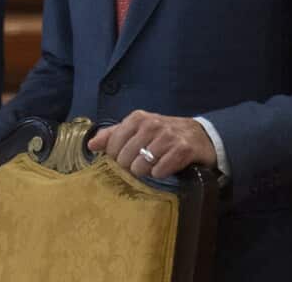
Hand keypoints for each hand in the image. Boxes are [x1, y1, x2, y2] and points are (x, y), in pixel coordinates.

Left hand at [87, 110, 217, 178]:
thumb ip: (113, 135)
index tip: (123, 161)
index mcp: (137, 118)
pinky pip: (161, 169)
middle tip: (139, 166)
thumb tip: (91, 145)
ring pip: (141, 165)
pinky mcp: (183, 149)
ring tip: (151, 168)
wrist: (200, 136)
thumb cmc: (163, 134)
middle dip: (129, 167)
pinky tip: (163, 170)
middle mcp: (152, 124)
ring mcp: (168, 136)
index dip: (114, 158)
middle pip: (125, 158)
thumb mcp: (138, 130)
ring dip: (145, 172)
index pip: (113, 144)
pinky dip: (159, 174)